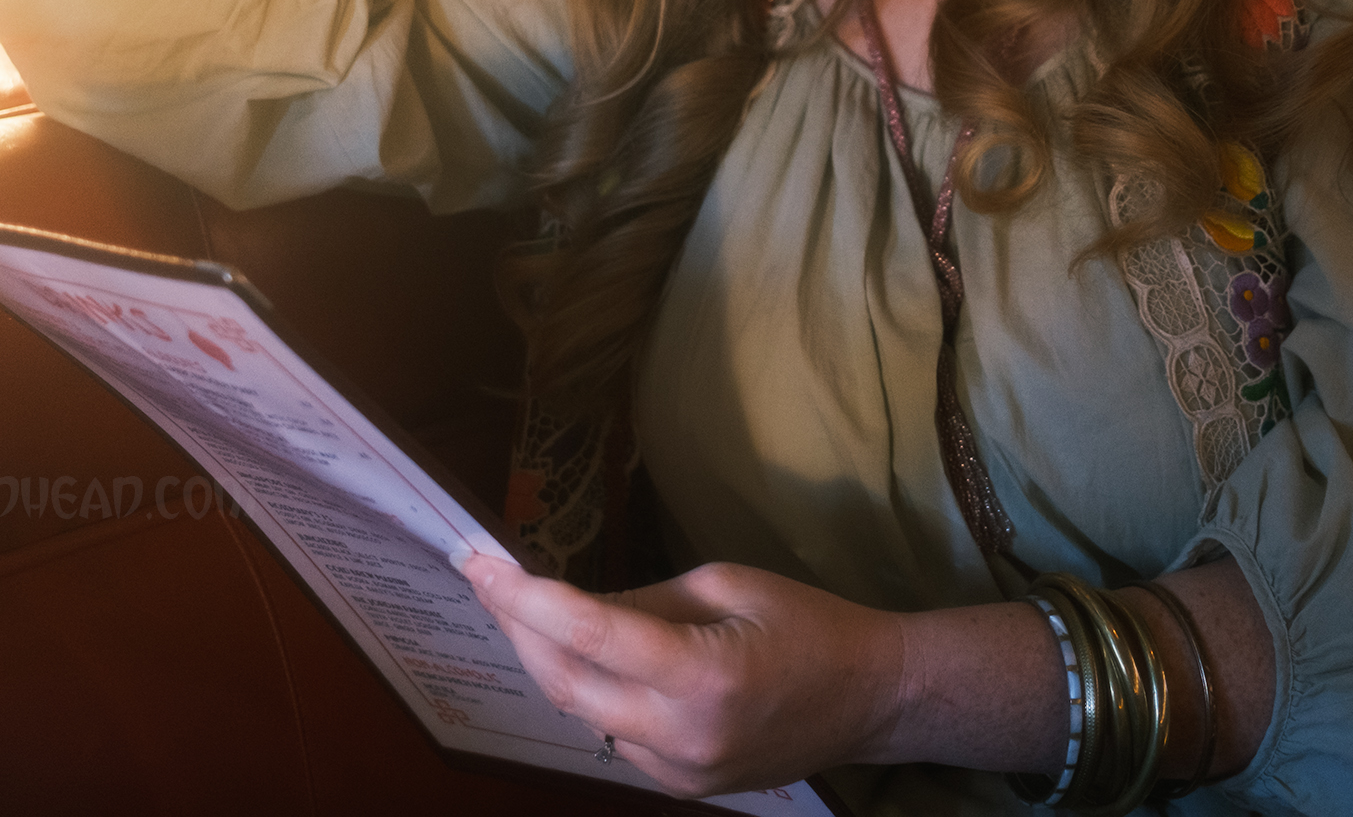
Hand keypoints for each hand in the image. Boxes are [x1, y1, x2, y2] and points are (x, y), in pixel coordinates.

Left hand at [462, 554, 904, 797]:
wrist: (870, 700)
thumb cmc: (808, 624)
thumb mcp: (726, 585)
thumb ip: (644, 602)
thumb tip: (575, 608)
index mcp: (702, 675)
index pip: (591, 636)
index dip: (527, 599)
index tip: (482, 565)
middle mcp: (682, 736)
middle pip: (567, 685)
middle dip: (519, 630)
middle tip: (489, 584)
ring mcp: (678, 773)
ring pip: (584, 715)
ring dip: (551, 663)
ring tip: (529, 613)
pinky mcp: (680, 787)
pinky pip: (613, 736)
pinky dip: (592, 695)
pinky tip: (588, 660)